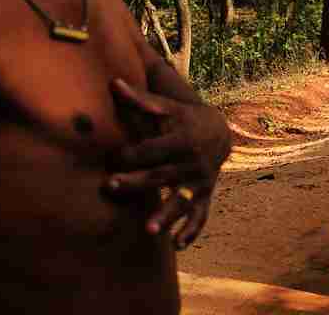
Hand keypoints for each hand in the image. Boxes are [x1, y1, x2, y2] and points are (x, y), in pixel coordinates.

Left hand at [102, 77, 231, 248]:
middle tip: (111, 186)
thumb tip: (113, 83)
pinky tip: (177, 246)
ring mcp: (199, 183)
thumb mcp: (166, 107)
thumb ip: (140, 100)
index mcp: (181, 139)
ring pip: (181, 202)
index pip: (151, 150)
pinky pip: (200, 217)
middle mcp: (192, 163)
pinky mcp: (205, 197)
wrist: (219, 132)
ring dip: (166, 216)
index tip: (109, 158)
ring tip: (150, 230)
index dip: (129, 154)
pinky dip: (191, 231)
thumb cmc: (183, 118)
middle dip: (136, 183)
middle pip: (160, 176)